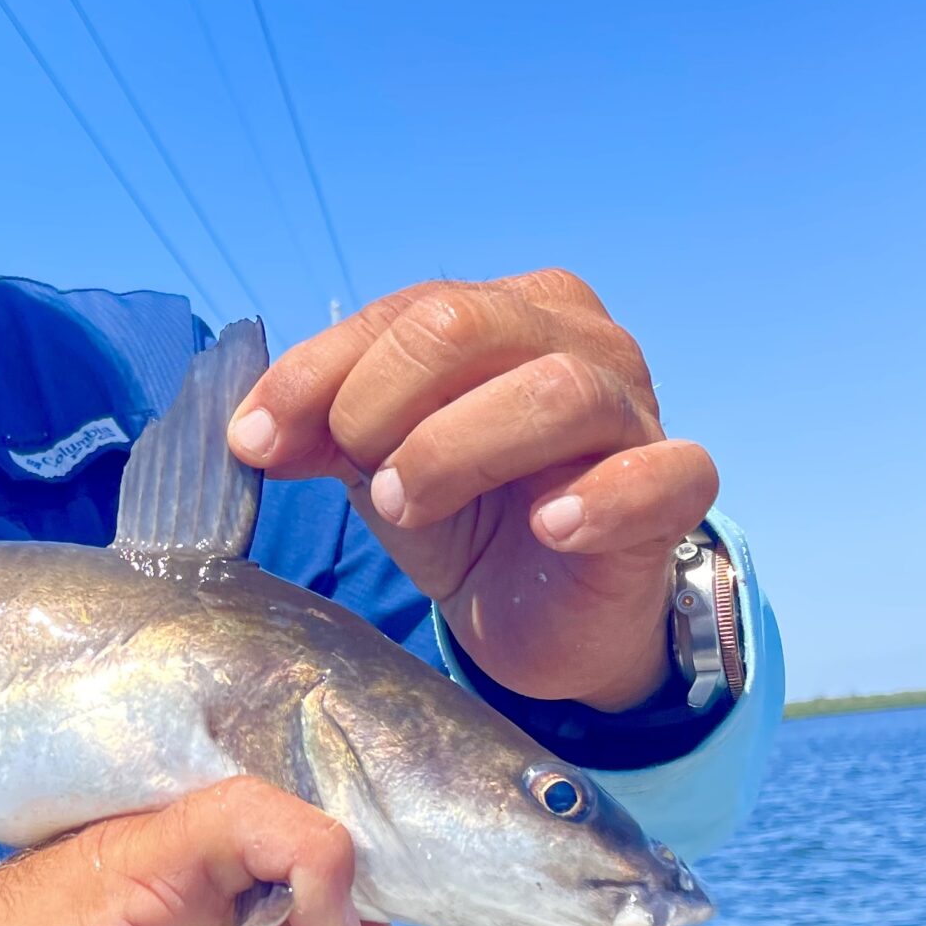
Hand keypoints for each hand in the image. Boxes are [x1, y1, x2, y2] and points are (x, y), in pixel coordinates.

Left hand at [228, 270, 719, 708]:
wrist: (540, 614)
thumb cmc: (466, 514)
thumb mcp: (376, 462)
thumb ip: (318, 431)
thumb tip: (249, 432)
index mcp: (507, 311)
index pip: (405, 312)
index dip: (318, 373)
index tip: (254, 440)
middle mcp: (580, 340)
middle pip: (468, 326)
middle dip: (383, 401)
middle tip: (363, 476)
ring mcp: (636, 411)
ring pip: (557, 392)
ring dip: (457, 448)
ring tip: (410, 503)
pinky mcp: (676, 489)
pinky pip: (659, 473)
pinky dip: (599, 496)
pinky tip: (548, 526)